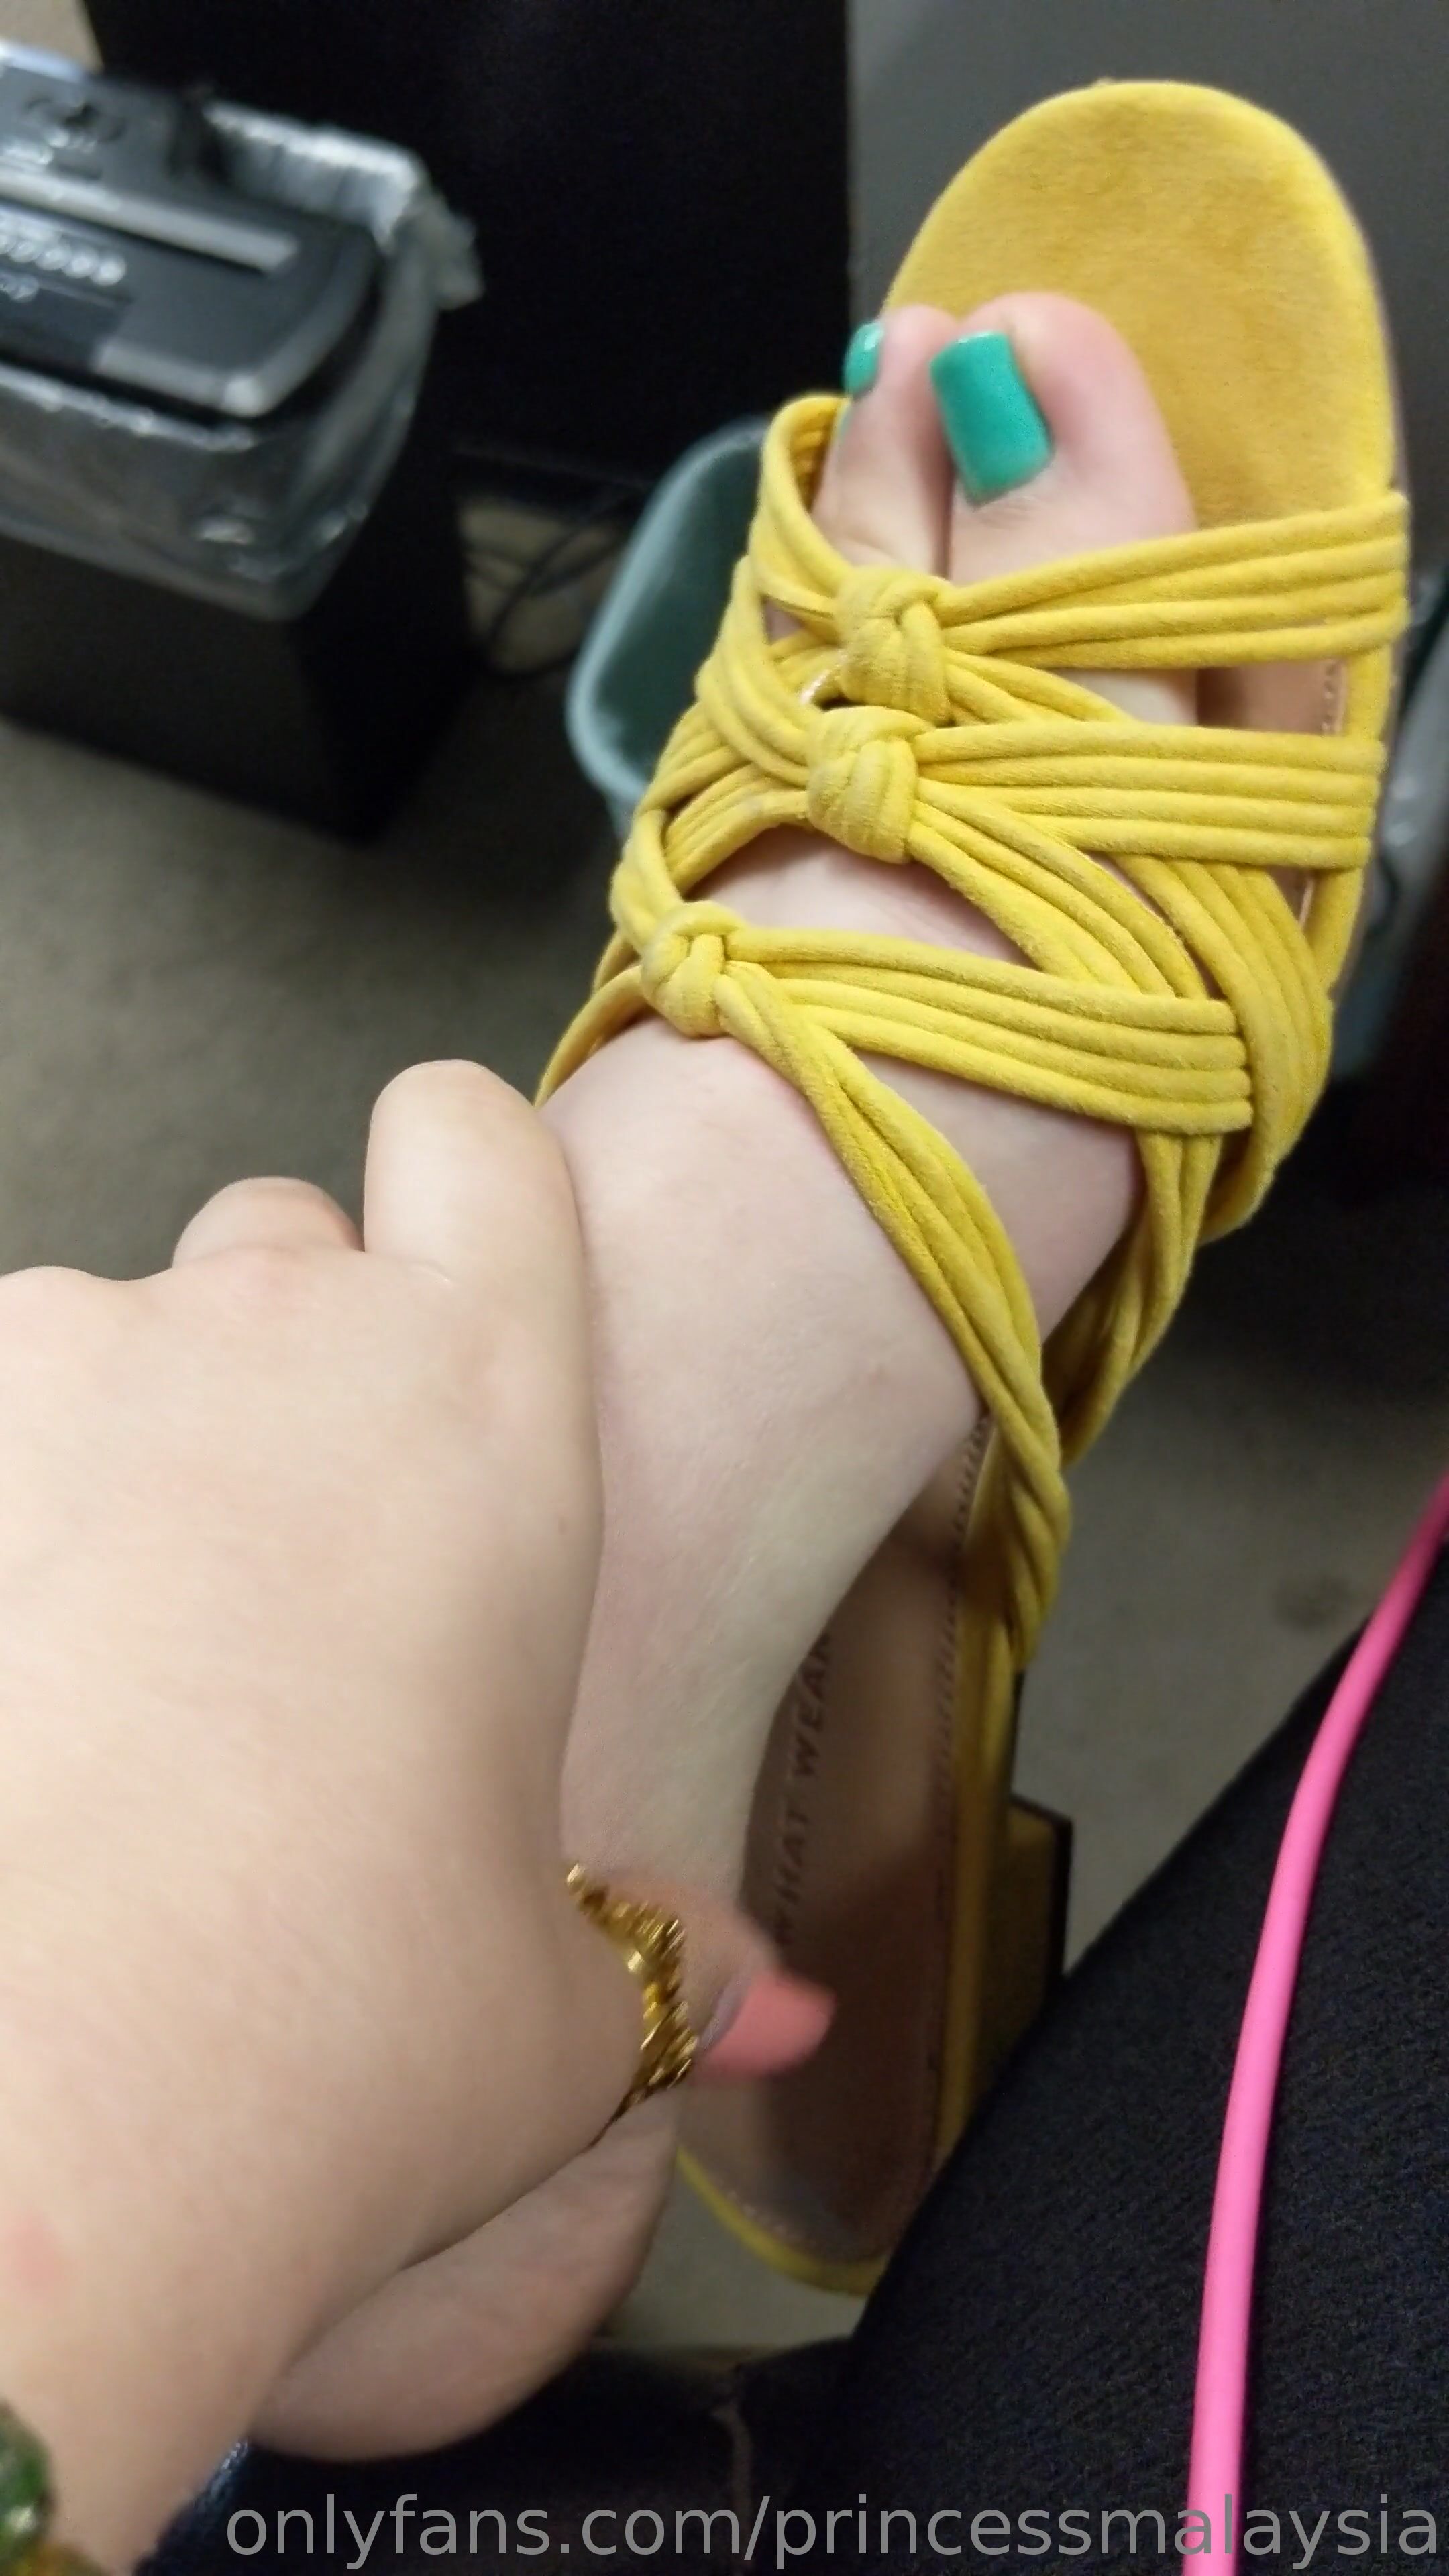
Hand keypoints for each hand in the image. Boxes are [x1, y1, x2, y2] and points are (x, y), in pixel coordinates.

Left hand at [0, 1063, 731, 2563]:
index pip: (473, 1140)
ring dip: (123, 1453)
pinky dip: (5, 1532)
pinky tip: (22, 1714)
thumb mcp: (551, 2007)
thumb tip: (768, 1999)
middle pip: (281, 1236)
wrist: (40, 2111)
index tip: (449, 1291)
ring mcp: (61, 1368)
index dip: (461, 1193)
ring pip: (104, 1341)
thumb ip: (658, 1952)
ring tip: (128, 1681)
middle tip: (298, 1562)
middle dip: (287, 1354)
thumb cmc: (338, 2025)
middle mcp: (273, 1334)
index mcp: (483, 1401)